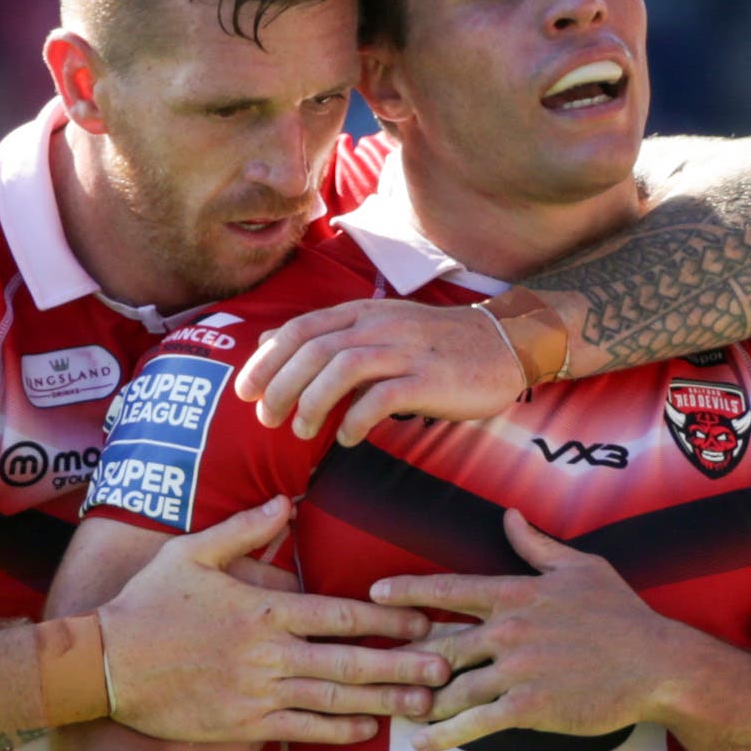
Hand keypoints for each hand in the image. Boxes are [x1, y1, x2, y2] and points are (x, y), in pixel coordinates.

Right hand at [97, 500, 450, 743]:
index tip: (426, 622)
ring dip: (385, 700)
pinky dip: (340, 730)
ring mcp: (258, 691)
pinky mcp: (244, 723)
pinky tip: (370, 728)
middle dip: (404, 664)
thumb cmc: (146, 605)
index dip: (389, 619)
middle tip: (449, 669)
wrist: (102, 665)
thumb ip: (243, 530)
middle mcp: (269, 652)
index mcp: (264, 608)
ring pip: (336, 699)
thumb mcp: (191, 554)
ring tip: (425, 703)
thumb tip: (285, 505)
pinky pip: (303, 729)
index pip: (342, 613)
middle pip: (351, 660)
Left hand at [239, 298, 549, 445]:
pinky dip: (356, 419)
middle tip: (267, 418)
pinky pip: (382, 397)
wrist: (505, 343)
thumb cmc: (438, 344)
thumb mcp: (381, 327)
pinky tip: (346, 438)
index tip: (246, 390)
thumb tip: (272, 343)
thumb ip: (332, 335)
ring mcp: (406, 350)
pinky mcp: (429, 378)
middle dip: (281, 386)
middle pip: (314, 349)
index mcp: (364, 312)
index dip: (267, 360)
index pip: (301, 328)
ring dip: (312, 402)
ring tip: (301, 431)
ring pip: (342, 368)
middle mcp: (380, 325)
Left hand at [370, 511, 689, 750]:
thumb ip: (536, 546)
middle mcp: (508, 629)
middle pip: (439, 644)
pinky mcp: (527, 708)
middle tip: (380, 669)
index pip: (448, 589)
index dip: (407, 592)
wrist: (656, 665)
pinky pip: (474, 723)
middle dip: (407, 660)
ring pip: (452, 688)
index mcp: (516, 593)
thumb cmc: (622, 615)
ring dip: (422, 702)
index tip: (376, 596)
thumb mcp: (581, 568)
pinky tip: (423, 744)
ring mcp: (516, 670)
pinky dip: (444, 736)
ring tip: (400, 712)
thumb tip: (509, 516)